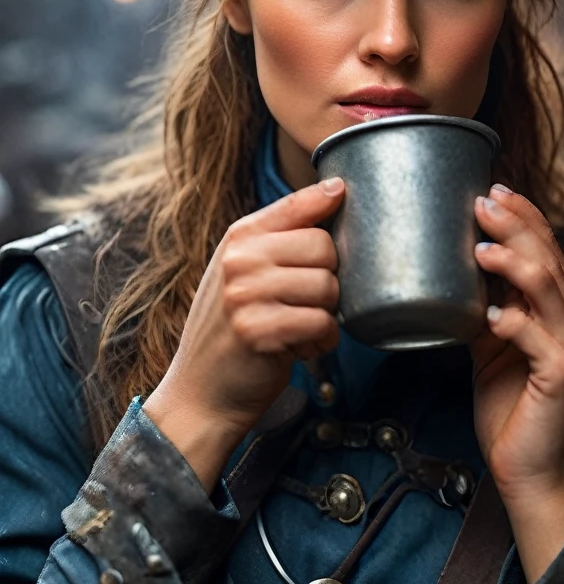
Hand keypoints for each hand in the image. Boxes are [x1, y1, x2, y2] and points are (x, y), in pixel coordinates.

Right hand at [143, 178, 344, 491]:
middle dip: (329, 279)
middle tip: (308, 303)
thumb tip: (336, 190)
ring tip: (302, 328)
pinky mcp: (258, 331)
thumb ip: (281, 236)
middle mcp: (238, 260)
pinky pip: (322, 323)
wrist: (200, 393)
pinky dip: (322, 341)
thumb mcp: (245, 272)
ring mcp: (244, 294)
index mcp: (238, 238)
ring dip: (326, 315)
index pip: (298, 205)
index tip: (343, 199)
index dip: (330, 203)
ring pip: (328, 286)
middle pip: (325, 246)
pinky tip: (301, 348)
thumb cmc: (233, 331)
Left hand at [470, 184, 563, 580]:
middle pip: (552, 262)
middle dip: (518, 226)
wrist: (527, 474)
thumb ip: (485, 315)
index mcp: (563, 319)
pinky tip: (489, 313)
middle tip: (484, 201)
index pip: (549, 256)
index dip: (525, 220)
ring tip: (483, 244)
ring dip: (515, 262)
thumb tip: (455, 279)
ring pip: (550, 290)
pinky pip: (539, 339)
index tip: (495, 192)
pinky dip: (513, 321)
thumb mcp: (491, 353)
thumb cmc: (509, 415)